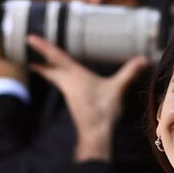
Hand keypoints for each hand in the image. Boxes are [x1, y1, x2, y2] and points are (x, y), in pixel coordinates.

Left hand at [27, 35, 146, 161]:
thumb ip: (129, 73)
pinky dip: (61, 80)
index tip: (29, 38)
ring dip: (49, 71)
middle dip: (40, 61)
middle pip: (50, 70)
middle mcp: (68, 83)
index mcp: (75, 75)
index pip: (56, 56)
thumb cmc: (103, 110)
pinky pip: (64, 87)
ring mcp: (70, 94)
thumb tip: (144, 59)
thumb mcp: (117, 89)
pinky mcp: (74, 103)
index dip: (42, 46)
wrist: (95, 133)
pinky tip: (69, 82)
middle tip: (30, 53)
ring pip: (56, 78)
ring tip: (45, 64)